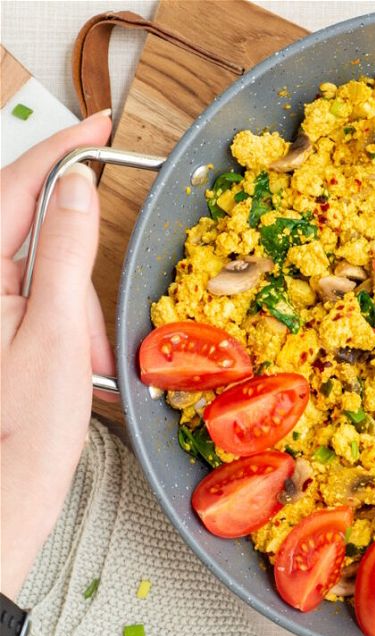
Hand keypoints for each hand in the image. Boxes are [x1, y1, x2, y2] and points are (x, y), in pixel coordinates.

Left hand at [1, 112, 113, 596]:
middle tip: (95, 314)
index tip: (100, 128)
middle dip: (75, 263)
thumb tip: (77, 190)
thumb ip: (63, 252)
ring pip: (39, 270)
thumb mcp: (55, 333)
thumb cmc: (20, 435)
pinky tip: (74, 356)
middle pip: (30, 231)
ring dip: (74, 302)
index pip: (17, 187)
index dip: (62, 151)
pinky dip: (66, 319)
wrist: (1, 503)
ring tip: (84, 355)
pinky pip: (37, 299)